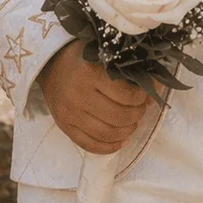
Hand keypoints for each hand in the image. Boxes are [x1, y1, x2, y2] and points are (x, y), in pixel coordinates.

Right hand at [39, 40, 149, 154]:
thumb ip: (128, 70)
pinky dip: (109, 147)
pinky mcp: (64, 127)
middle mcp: (78, 95)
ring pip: (107, 134)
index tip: (144, 95)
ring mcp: (69, 114)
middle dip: (137, 115)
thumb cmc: (83, 57)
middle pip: (119, 117)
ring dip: (126, 131)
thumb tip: (152, 92)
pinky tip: (120, 141)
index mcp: (90, 73)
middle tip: (140, 109)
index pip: (126, 95)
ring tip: (131, 123)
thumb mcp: (105, 55)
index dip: (141, 98)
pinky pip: (89, 145)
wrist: (50, 65)